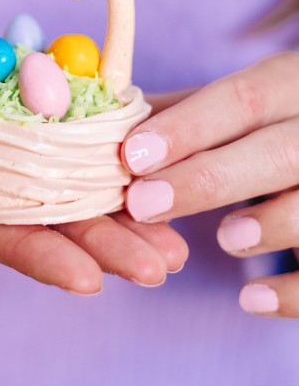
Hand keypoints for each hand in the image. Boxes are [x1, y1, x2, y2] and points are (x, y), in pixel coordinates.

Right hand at [0, 0, 186, 293]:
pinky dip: (119, 136)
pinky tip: (162, 150)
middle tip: (161, 263)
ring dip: (123, 201)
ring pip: (72, 176)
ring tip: (178, 229)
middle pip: (44, 214)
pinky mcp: (33, 100)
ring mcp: (11, 138)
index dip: (34, 254)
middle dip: (101, 241)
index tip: (87, 279)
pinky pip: (79, 121)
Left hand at [122, 52, 298, 316]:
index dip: (187, 128)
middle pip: (277, 152)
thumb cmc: (271, 120)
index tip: (132, 156)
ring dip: (270, 225)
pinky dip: (295, 291)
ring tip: (225, 238)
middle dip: (208, 180)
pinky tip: (251, 301)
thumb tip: (105, 120)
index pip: (241, 100)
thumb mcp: (236, 103)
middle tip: (143, 205)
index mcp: (287, 84)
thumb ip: (179, 112)